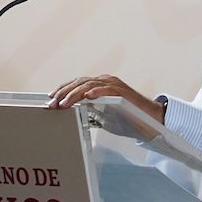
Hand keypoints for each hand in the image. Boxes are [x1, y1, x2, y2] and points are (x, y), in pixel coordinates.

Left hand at [46, 74, 165, 123]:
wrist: (151, 120)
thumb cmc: (129, 118)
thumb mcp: (105, 115)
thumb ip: (92, 111)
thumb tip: (76, 114)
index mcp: (101, 85)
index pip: (77, 84)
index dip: (63, 90)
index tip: (51, 99)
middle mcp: (106, 81)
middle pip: (80, 83)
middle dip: (63, 93)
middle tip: (52, 103)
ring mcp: (114, 85)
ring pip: (89, 85)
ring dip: (74, 94)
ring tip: (64, 103)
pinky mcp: (122, 92)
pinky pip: (107, 89)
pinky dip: (96, 91)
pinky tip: (87, 97)